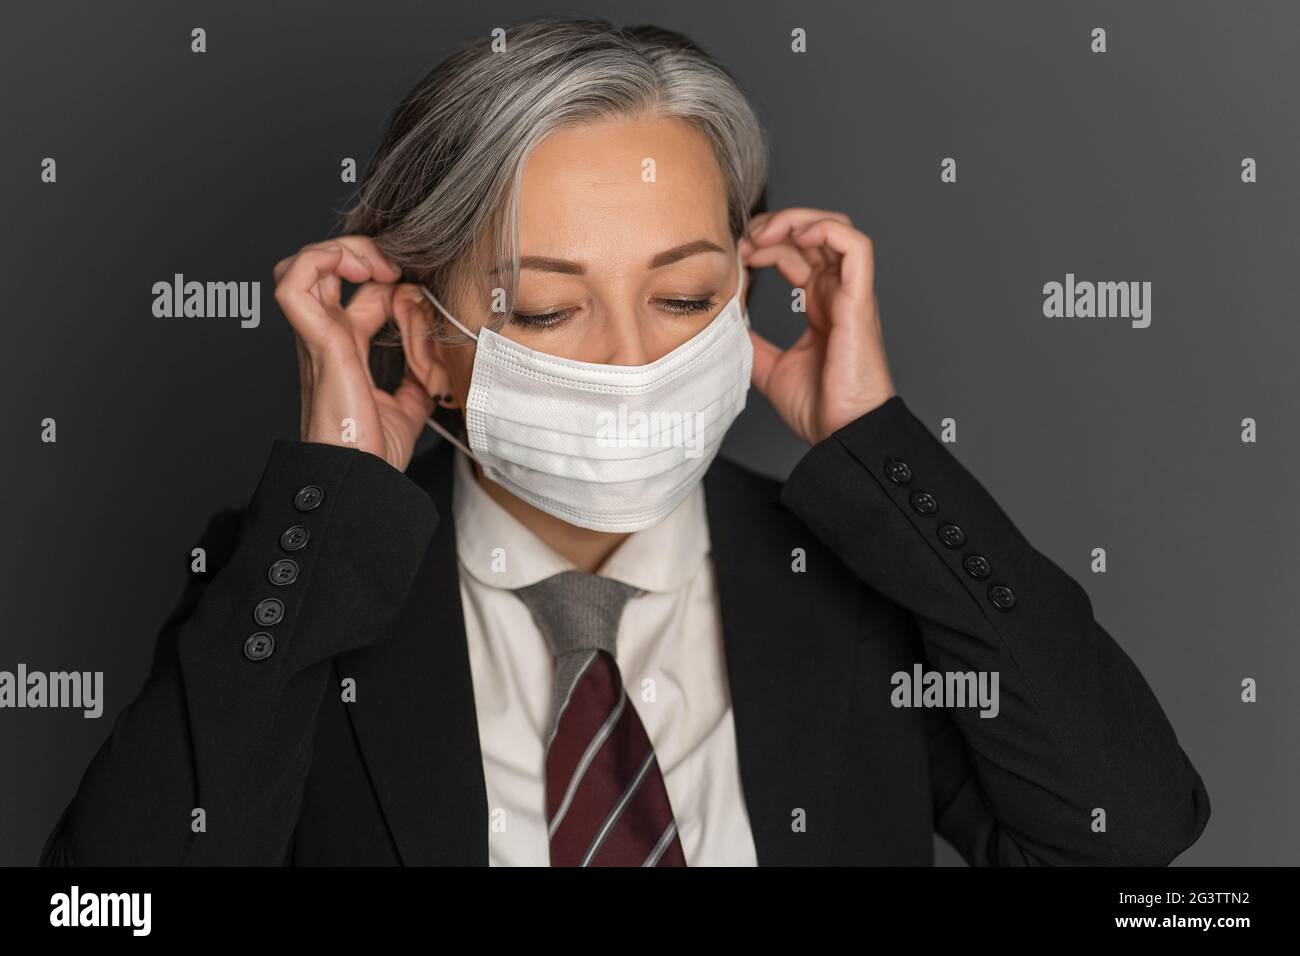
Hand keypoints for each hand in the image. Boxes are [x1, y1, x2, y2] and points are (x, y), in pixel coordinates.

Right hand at [273, 236, 435, 471]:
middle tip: (397, 267)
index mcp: (347, 349)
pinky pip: (295, 281)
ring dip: (341, 250)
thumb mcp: (410, 408)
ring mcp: (318, 336)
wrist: (362, 475)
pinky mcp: (317, 340)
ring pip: (304, 264)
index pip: (361, 292)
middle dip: (363, 251)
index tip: (421, 293)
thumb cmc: (374, 453)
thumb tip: (438, 370)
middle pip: (327, 267)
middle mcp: (327, 337)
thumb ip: (419, 383)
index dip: (390, 280)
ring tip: (376, 266)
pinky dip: (323, 259)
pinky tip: (363, 272)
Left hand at [741, 208, 896, 445]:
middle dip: (773, 227)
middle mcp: (837, 294)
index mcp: (820, 306)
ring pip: (835, 229)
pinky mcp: (860, 300)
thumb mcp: (766, 365)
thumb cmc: (819, 407)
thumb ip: (749, 338)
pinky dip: (827, 230)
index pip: (795, 254)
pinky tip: (797, 237)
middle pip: (812, 234)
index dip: (764, 245)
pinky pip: (856, 247)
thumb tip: (723, 315)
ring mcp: (850, 294)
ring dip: (797, 220)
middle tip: (743, 240)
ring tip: (764, 234)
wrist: (842, 433)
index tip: (735, 255)